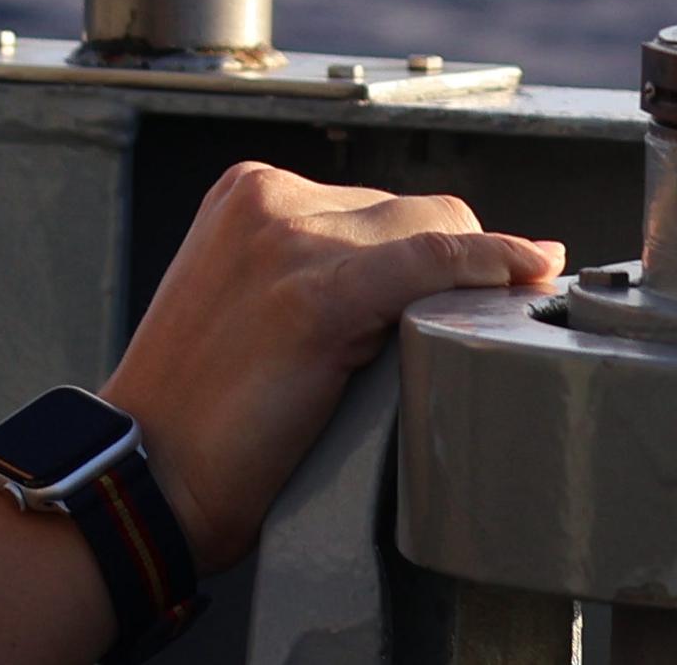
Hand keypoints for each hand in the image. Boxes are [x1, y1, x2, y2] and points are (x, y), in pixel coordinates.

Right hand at [101, 161, 563, 563]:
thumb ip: (308, 272)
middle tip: (456, 337)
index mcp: (247, 193)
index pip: (375, 205)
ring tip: (469, 342)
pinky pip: (436, 261)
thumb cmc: (192, 421)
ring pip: (434, 232)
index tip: (464, 291)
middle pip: (411, 211)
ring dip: (463, 286)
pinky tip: (533, 272)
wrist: (143, 482)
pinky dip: (492, 263)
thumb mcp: (242, 308)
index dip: (429, 252)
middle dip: (446, 269)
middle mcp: (269, 200)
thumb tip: (413, 285)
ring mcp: (293, 244)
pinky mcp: (321, 298)